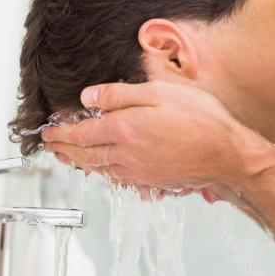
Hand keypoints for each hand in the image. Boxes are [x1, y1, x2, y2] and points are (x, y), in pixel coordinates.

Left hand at [42, 80, 274, 189]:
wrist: (226, 155)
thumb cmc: (199, 120)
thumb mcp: (159, 93)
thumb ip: (120, 95)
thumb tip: (88, 97)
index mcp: (123, 130)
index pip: (81, 133)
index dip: (61, 133)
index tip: (48, 132)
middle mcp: (124, 155)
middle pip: (85, 154)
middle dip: (64, 149)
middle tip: (50, 146)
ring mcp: (136, 172)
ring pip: (98, 169)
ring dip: (78, 163)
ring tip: (68, 158)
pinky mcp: (149, 182)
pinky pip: (116, 179)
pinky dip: (101, 173)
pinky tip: (101, 170)